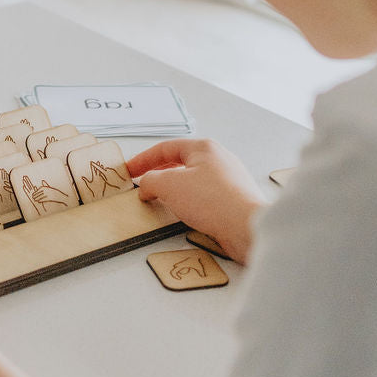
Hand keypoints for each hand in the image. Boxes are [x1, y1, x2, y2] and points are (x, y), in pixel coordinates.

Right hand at [126, 139, 262, 264]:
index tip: (129, 171)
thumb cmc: (211, 200)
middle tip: (143, 185)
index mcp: (204, 148)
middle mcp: (219, 159)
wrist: (247, 227)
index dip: (143, 159)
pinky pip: (204, 197)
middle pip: (180, 163)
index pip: (166, 148)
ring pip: (192, 181)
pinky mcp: (234, 201)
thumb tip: (146, 185)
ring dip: (173, 190)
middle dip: (158, 174)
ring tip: (160, 201)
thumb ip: (151, 181)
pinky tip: (183, 213)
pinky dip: (188, 202)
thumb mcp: (169, 185)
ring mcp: (229, 180)